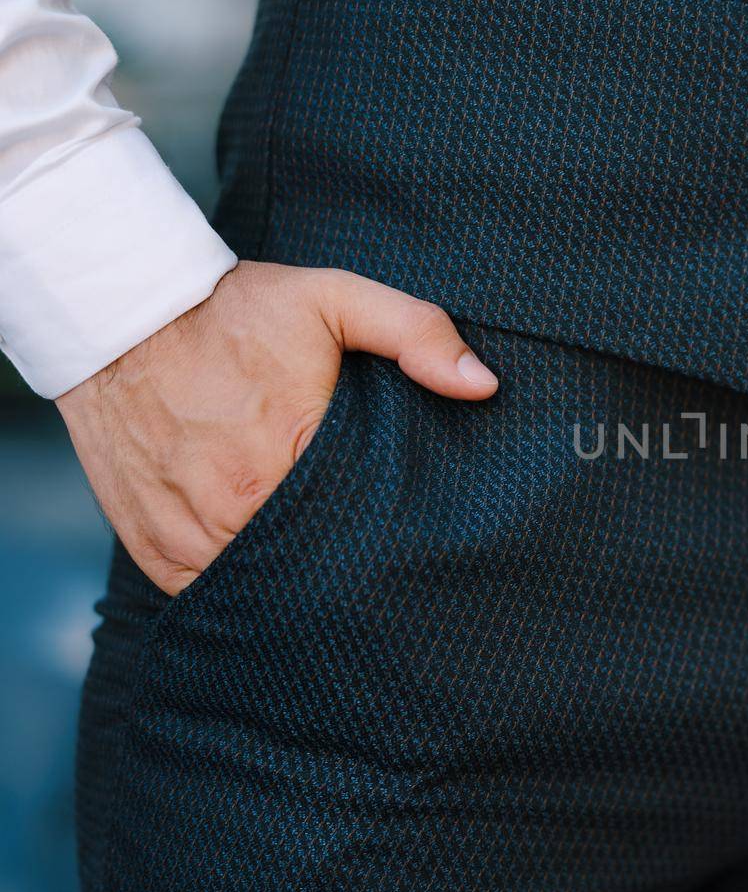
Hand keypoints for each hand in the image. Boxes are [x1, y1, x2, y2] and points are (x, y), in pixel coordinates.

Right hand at [56, 260, 498, 594]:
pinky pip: (205, 592)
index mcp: (289, 450)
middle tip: (372, 554)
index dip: (388, 528)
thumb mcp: (334, 298)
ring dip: (290, 578)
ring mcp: (188, 533)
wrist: (119, 314)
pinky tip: (266, 563)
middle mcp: (233, 504)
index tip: (403, 525)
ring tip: (322, 560)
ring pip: (258, 587)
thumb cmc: (237, 310)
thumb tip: (483, 385)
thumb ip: (415, 333)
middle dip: (344, 562)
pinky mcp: (153, 548)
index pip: (362, 523)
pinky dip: (236, 582)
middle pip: (312, 565)